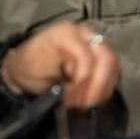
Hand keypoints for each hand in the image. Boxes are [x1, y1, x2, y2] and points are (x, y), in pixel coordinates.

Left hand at [0, 21, 118, 109]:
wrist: (27, 66)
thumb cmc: (28, 66)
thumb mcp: (33, 69)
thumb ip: (55, 73)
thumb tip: (72, 87)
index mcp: (66, 33)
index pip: (86, 57)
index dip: (81, 82)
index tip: (72, 100)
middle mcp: (85, 34)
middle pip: (106, 58)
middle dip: (97, 87)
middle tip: (84, 105)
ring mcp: (95, 43)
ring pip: (112, 66)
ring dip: (101, 89)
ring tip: (85, 104)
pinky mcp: (100, 55)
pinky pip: (112, 71)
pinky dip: (103, 89)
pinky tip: (91, 99)